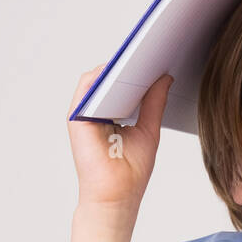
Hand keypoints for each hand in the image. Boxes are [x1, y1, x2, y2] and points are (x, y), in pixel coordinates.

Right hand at [66, 64, 173, 217]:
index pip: (122, 84)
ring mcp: (85, 114)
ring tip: (138, 52)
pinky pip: (86, 87)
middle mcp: (96, 112)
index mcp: (113, 114)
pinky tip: (120, 68)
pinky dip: (101, 75)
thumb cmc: (131, 172)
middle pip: (110, 79)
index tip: (157, 53)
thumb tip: (164, 76)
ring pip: (97, 79)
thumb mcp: (149, 130)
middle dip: (128, 63)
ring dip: (116, 65)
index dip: (137, 69)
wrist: (116, 197)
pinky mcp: (76, 117)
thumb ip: (154, 102)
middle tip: (151, 44)